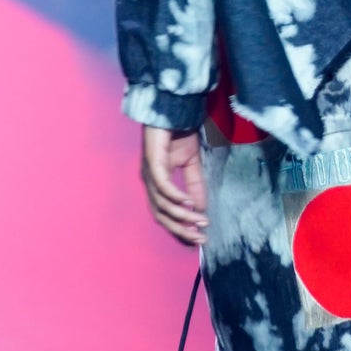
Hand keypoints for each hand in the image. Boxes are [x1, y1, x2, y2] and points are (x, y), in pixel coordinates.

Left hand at [141, 126, 207, 244]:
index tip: (197, 241)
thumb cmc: (179, 135)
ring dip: (182, 216)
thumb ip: (195, 186)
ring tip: (200, 222)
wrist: (173, 110)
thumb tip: (201, 209)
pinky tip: (189, 204)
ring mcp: (149, 173)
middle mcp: (150, 182)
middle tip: (200, 239)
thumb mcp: (191, 164)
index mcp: (157, 185)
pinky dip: (175, 197)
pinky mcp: (152, 162)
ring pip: (162, 204)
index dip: (179, 229)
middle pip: (161, 215)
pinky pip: (163, 185)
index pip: (164, 215)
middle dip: (181, 230)